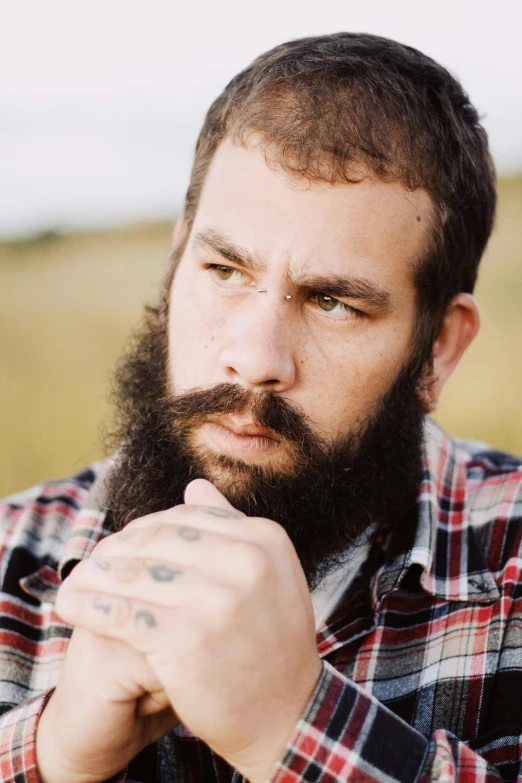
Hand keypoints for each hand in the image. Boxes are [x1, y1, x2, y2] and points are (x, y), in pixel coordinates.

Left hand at [55, 479, 321, 782]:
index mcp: (263, 538)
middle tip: (88, 564)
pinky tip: (71, 607)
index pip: (185, 517)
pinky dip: (90, 607)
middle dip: (114, 551)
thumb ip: (230, 527)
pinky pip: (123, 612)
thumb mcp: (269, 575)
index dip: (143, 530)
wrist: (288, 716)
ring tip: (73, 583)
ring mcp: (216, 597)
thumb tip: (193, 486)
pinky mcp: (186, 636)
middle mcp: (244, 559)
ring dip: (94, 577)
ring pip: (134, 572)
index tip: (119, 546)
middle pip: (156, 540)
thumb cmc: (272, 646)